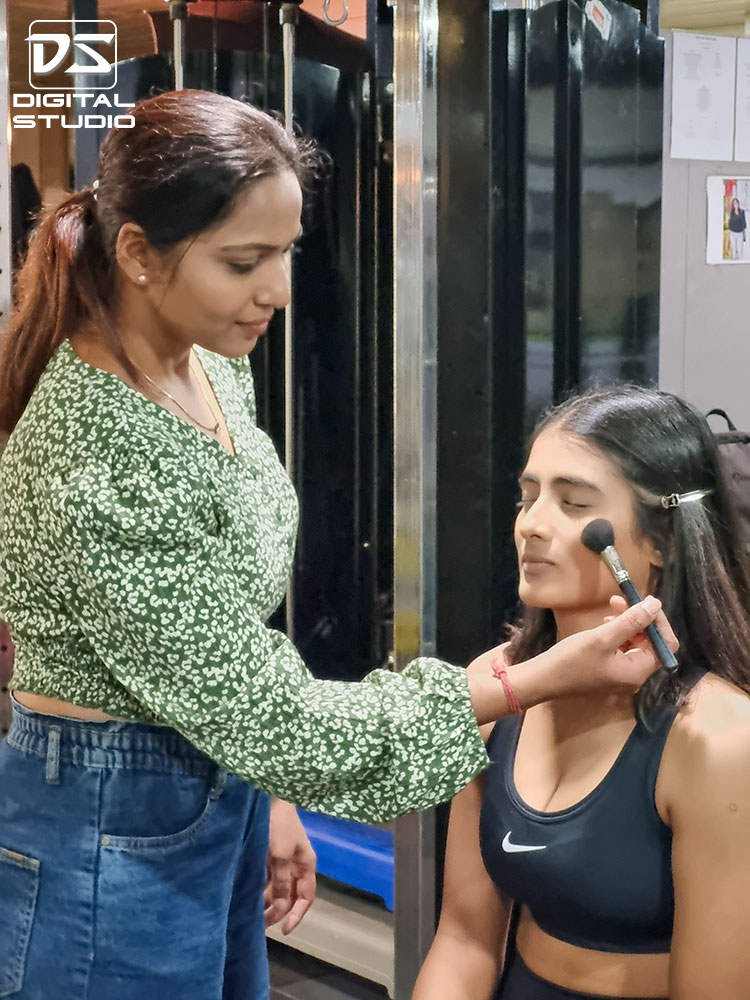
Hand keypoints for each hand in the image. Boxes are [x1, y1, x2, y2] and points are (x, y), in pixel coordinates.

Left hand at [264, 799, 316, 934]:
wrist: (268, 797)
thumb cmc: (279, 826)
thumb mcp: (281, 856)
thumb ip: (282, 883)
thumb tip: (282, 907)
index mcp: (306, 864)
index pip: (306, 897)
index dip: (297, 915)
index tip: (284, 929)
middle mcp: (296, 864)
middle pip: (290, 894)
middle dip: (279, 910)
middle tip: (261, 924)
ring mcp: (283, 858)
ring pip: (277, 887)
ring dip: (268, 900)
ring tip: (252, 911)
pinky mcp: (270, 852)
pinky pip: (267, 877)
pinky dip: (261, 887)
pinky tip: (249, 893)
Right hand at [548, 595, 677, 696]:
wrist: (543, 680)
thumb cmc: (571, 660)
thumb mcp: (602, 637)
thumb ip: (631, 621)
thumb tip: (656, 604)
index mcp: (638, 671)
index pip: (665, 644)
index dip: (658, 621)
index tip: (643, 601)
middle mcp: (634, 676)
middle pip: (651, 643)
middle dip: (639, 619)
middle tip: (619, 600)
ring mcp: (621, 675)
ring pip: (635, 644)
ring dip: (627, 624)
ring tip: (609, 611)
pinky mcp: (609, 671)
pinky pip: (622, 649)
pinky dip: (617, 634)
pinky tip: (603, 624)